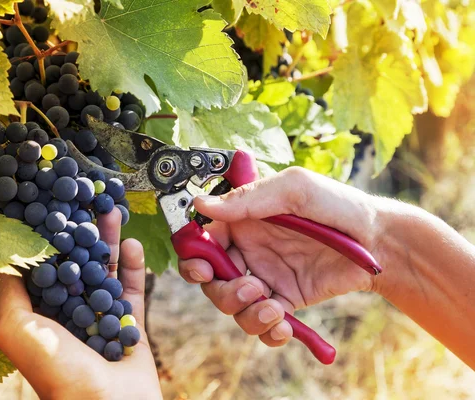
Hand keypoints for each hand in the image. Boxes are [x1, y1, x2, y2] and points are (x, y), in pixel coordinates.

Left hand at [0, 209, 161, 399]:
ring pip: (104, 270)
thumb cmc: (57, 371)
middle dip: (80, 231)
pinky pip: (131, 289)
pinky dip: (132, 266)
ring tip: (112, 212)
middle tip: (86, 201)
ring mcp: (99, 316)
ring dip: (108, 241)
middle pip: (76, 262)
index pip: (43, 266)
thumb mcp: (17, 330)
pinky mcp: (128, 323)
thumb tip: (5, 258)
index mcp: (40, 314)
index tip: (51, 206)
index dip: (47, 236)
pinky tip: (132, 244)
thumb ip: (9, 293)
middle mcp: (69, 312)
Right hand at [178, 167, 385, 346]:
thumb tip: (201, 205)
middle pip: (212, 279)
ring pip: (234, 305)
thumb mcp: (294, 190)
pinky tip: (284, 326)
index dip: (195, 257)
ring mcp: (266, 276)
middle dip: (222, 292)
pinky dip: (268, 331)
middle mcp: (250, 249)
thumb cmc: (338, 205)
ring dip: (245, 314)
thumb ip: (248, 198)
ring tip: (273, 308)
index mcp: (244, 220)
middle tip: (249, 289)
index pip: (204, 240)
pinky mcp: (285, 299)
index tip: (203, 269)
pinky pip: (264, 322)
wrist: (380, 242)